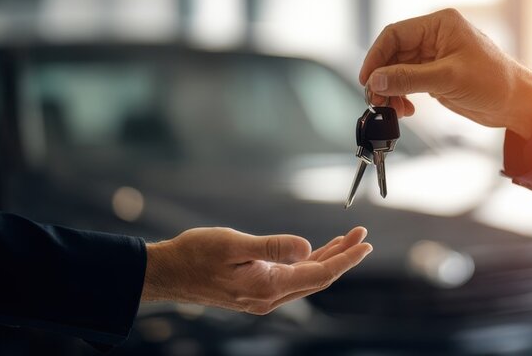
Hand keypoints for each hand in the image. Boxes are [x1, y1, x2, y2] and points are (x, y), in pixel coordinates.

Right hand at [142, 226, 371, 314]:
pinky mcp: (256, 290)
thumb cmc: (195, 255)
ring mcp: (263, 296)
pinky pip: (293, 278)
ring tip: (348, 240)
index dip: (346, 258)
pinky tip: (318, 250)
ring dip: (329, 258)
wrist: (167, 273)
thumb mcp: (234, 244)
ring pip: (307, 278)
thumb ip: (273, 247)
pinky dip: (310, 262)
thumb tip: (307, 246)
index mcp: (267, 287)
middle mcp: (269, 297)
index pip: (319, 274)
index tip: (364, 244)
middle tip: (362, 236)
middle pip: (319, 277)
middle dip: (344, 256)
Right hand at [359, 8, 531, 138]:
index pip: (395, 35)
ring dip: (390, 91)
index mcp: (440, 25)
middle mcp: (435, 37)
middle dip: (382, 78)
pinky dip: (401, 96)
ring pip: (398, 71)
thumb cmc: (496, 81)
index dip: (376, 57)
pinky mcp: (436, 76)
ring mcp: (435, 57)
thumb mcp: (448, 78)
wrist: (516, 104)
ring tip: (391, 109)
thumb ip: (408, 78)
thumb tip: (376, 80)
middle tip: (376, 100)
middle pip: (393, 54)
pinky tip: (405, 109)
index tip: (367, 79)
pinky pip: (408, 83)